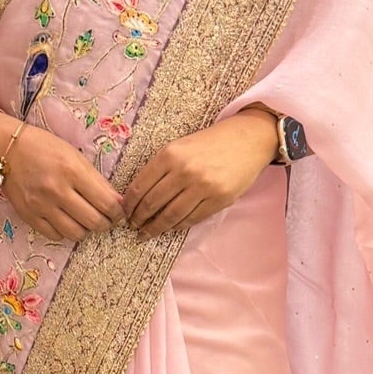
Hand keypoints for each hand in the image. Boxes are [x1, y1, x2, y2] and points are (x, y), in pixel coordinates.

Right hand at [0, 111, 124, 243]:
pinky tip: (67, 221)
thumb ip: (95, 180)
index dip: (119, 212)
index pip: (107, 203)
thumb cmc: (45, 148)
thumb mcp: (75, 156)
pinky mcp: (29, 216)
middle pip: (94, 222)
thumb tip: (116, 203)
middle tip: (107, 220)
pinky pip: (56, 236)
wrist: (8, 150)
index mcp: (73, 171)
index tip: (119, 213)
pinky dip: (66, 232)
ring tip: (86, 221)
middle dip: (106, 224)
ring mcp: (42, 206)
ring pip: (76, 233)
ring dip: (86, 230)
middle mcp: (57, 190)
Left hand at [121, 105, 278, 235]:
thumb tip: (138, 195)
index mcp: (170, 154)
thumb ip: (161, 167)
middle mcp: (184, 171)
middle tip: (133, 227)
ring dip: (155, 227)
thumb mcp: (180, 146)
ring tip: (147, 233)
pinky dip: (177, 226)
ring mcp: (202, 187)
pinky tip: (170, 228)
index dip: (129, 204)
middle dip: (139, 219)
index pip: (140, 186)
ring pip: (170, 215)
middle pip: (152, 203)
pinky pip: (191, 218)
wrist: (247, 139)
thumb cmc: (210, 143)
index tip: (125, 213)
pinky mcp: (219, 199)